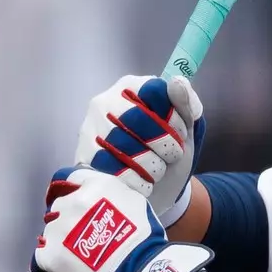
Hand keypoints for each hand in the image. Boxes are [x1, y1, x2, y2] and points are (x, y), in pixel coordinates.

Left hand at [32, 167, 211, 271]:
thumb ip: (113, 195)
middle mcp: (72, 202)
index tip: (77, 202)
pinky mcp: (49, 254)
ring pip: (51, 230)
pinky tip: (71, 268)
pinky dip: (55, 260)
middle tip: (86, 235)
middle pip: (60, 205)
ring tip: (80, 256)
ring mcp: (57, 229)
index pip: (70, 178)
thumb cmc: (146, 241)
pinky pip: (44, 254)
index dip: (73, 190)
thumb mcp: (136, 203)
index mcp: (95, 187)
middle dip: (69, 217)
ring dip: (61, 239)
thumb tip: (102, 198)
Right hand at [73, 75, 205, 225]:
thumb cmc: (169, 150)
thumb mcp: (187, 127)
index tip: (181, 133)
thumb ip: (187, 103)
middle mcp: (105, 102)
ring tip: (156, 168)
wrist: (157, 189)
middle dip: (165, 144)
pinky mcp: (84, 158)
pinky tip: (142, 181)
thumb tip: (177, 82)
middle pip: (138, 118)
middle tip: (172, 155)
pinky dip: (138, 182)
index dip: (174, 117)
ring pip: (126, 147)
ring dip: (153, 165)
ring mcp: (90, 129)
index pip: (155, 91)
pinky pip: (116, 171)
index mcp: (131, 87)